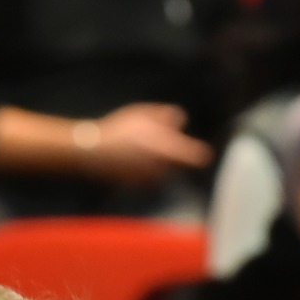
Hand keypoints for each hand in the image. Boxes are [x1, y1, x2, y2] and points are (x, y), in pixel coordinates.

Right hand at [83, 103, 213, 185]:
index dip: (201, 153)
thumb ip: (166, 116)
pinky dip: (147, 170)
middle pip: (179, 165)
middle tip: (159, 140)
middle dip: (175, 155)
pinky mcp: (139, 185)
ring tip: (144, 148)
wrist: (93, 152)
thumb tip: (180, 120)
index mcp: (168, 149)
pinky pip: (150, 177)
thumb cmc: (120, 129)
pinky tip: (134, 158)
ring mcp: (151, 179)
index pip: (196, 156)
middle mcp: (163, 168)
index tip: (205, 152)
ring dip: (161, 163)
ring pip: (165, 172)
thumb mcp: (143, 114)